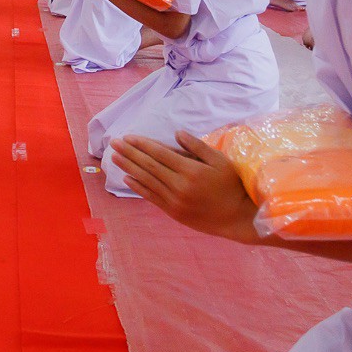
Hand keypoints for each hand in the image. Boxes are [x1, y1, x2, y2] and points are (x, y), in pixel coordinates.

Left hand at [110, 132, 260, 243]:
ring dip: (129, 168)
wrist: (238, 218)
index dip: (142, 145)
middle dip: (130, 153)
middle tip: (113, 143)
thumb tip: (176, 133)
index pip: (160, 154)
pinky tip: (127, 179)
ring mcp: (175, 201)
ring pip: (147, 181)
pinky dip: (138, 187)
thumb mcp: (220, 161)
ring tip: (115, 158)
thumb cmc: (232, 185)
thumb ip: (197, 146)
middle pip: (149, 166)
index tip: (128, 137)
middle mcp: (179, 186)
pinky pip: (151, 197)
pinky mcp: (174, 212)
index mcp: (191, 170)